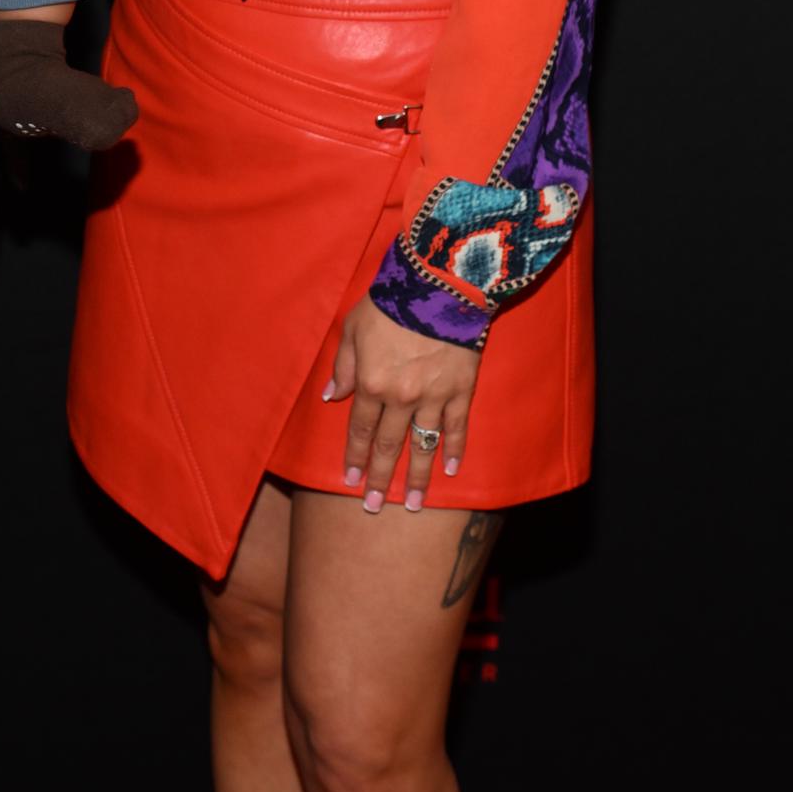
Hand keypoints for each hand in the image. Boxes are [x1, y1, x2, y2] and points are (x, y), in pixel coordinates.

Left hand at [326, 294, 480, 513]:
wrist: (437, 285)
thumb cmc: (389, 302)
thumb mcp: (353, 328)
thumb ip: (343, 365)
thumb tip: (332, 396)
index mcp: (371, 383)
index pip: (360, 429)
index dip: (355, 457)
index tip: (351, 482)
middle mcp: (401, 398)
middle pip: (389, 445)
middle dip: (382, 478)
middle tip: (376, 506)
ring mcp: (433, 397)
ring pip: (424, 445)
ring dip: (419, 477)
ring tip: (416, 504)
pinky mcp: (461, 390)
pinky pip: (457, 427)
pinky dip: (455, 450)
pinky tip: (451, 470)